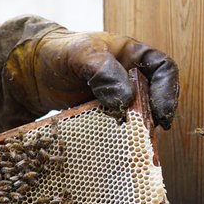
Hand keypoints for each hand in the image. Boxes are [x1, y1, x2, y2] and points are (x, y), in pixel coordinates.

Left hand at [4, 26, 179, 128]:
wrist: (35, 72)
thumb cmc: (59, 54)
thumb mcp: (80, 54)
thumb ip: (103, 70)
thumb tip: (126, 98)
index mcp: (133, 55)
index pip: (164, 69)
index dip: (168, 90)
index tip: (161, 113)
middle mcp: (132, 78)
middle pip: (157, 98)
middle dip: (156, 116)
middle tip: (147, 133)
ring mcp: (120, 100)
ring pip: (141, 117)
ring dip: (140, 131)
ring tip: (134, 144)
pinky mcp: (107, 118)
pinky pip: (120, 130)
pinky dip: (122, 140)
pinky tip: (116, 149)